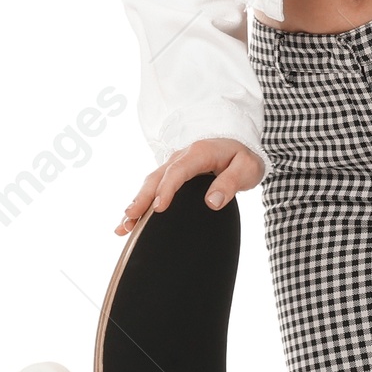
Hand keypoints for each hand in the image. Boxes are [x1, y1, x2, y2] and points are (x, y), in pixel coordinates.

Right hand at [116, 139, 263, 235]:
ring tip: (124, 226)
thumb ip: (230, 183)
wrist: (241, 145)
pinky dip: (141, 202)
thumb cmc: (244, 157)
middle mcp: (182, 156)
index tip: (158, 209)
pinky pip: (154, 186)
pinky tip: (131, 220)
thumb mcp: (247, 168)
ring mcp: (175, 164)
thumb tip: (212, 201)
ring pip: (151, 182)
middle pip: (157, 177)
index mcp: (199, 153)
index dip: (166, 190)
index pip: (178, 172)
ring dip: (137, 203)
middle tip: (130, 218)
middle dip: (141, 199)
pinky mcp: (173, 172)